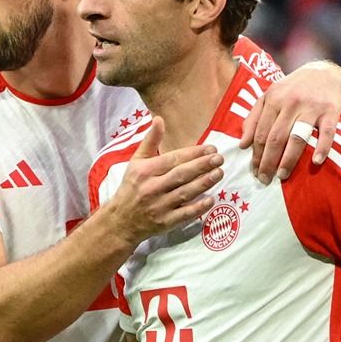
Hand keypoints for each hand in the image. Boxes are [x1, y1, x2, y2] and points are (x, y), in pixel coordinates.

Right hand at [104, 118, 222, 243]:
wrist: (120, 221)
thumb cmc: (131, 188)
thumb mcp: (136, 162)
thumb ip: (150, 140)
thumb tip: (159, 119)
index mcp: (145, 171)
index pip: (173, 159)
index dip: (193, 153)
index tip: (211, 148)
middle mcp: (152, 187)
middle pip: (181, 174)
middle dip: (202, 165)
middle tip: (219, 158)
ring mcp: (159, 206)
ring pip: (185, 192)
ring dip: (204, 182)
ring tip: (219, 173)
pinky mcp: (165, 222)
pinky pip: (184, 214)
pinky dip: (198, 207)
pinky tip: (211, 199)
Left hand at [239, 61, 340, 182]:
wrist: (326, 74)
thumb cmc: (292, 90)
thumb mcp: (269, 97)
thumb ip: (253, 118)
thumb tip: (242, 144)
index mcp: (273, 99)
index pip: (261, 132)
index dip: (256, 154)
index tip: (254, 171)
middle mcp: (291, 102)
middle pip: (276, 138)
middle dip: (268, 161)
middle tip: (265, 179)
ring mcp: (311, 107)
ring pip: (297, 137)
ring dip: (288, 159)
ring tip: (282, 175)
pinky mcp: (331, 111)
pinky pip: (327, 133)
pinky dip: (322, 148)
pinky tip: (315, 162)